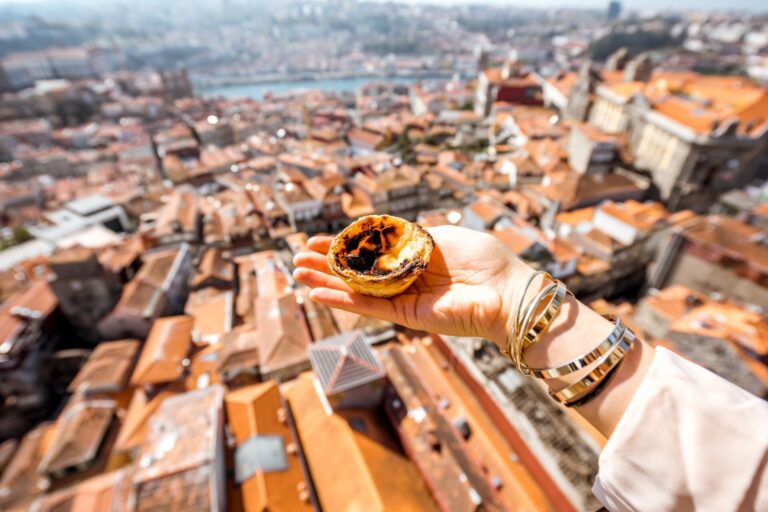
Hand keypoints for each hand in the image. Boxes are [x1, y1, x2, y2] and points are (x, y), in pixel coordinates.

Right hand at [292, 225, 533, 346]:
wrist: (507, 292)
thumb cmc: (484, 259)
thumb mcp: (442, 235)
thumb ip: (411, 235)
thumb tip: (385, 230)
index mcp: (414, 256)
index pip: (370, 251)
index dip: (344, 245)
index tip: (318, 239)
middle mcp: (406, 278)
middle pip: (357, 272)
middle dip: (327, 264)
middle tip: (298, 258)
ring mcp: (405, 299)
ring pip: (357, 291)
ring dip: (326, 283)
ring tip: (297, 274)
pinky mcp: (407, 317)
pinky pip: (370, 308)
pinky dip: (343, 302)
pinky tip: (318, 296)